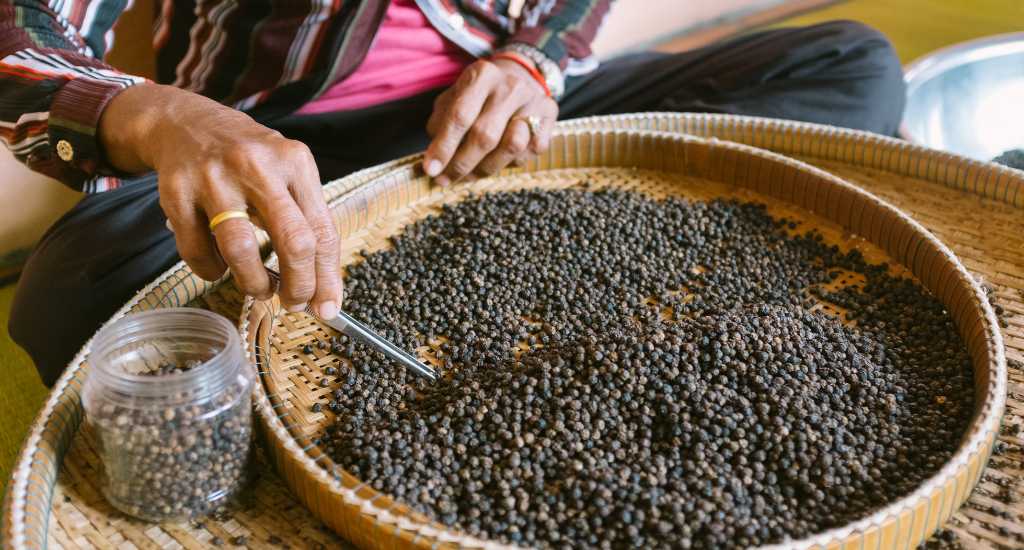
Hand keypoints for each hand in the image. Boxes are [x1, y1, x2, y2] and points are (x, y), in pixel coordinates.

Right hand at [99, 83, 341, 317]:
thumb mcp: (286, 173)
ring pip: (241, 250)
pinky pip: (197, 250)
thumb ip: (306, 223)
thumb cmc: (248, 159)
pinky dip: (211, 270)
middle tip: (294, 302)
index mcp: (294, 162)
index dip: (327, 277)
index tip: (327, 307)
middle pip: (292, 241)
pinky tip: (220, 267)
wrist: (186, 123)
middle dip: (298, 284)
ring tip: (259, 289)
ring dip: (254, 283)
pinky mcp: (177, 192)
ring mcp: (214, 178)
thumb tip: (323, 290)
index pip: (322, 230)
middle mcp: (257, 166)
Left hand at [423, 58, 557, 184]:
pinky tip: (499, 160)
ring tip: (471, 173)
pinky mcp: (550, 116)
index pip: (460, 116)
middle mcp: (510, 85)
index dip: (444, 147)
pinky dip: (511, 163)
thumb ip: (441, 124)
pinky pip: (530, 153)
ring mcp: (533, 101)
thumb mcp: (454, 98)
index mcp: (482, 75)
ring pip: (511, 147)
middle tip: (446, 179)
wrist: (520, 77)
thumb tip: (435, 160)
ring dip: (487, 168)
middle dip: (462, 164)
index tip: (430, 170)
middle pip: (485, 136)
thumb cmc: (479, 95)